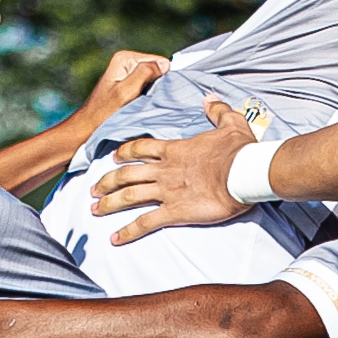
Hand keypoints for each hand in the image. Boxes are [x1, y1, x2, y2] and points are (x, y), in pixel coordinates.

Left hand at [71, 48, 171, 133]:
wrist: (88, 127)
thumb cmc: (103, 113)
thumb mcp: (125, 93)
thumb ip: (144, 74)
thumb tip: (165, 65)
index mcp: (125, 58)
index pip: (160, 62)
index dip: (163, 79)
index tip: (155, 95)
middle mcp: (127, 61)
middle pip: (157, 70)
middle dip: (158, 86)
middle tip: (148, 102)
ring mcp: (128, 72)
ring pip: (154, 80)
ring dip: (153, 93)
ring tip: (144, 105)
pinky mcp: (129, 84)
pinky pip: (148, 87)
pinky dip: (148, 97)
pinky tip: (142, 106)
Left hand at [96, 97, 256, 242]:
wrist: (244, 173)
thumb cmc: (239, 150)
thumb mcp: (231, 123)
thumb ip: (217, 110)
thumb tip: (210, 98)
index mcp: (175, 149)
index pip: (141, 148)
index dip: (125, 152)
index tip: (114, 157)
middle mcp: (164, 170)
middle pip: (127, 174)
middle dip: (107, 181)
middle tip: (94, 189)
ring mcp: (166, 191)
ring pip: (129, 196)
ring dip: (109, 203)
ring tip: (95, 210)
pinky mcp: (174, 212)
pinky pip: (145, 222)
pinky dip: (128, 231)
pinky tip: (115, 238)